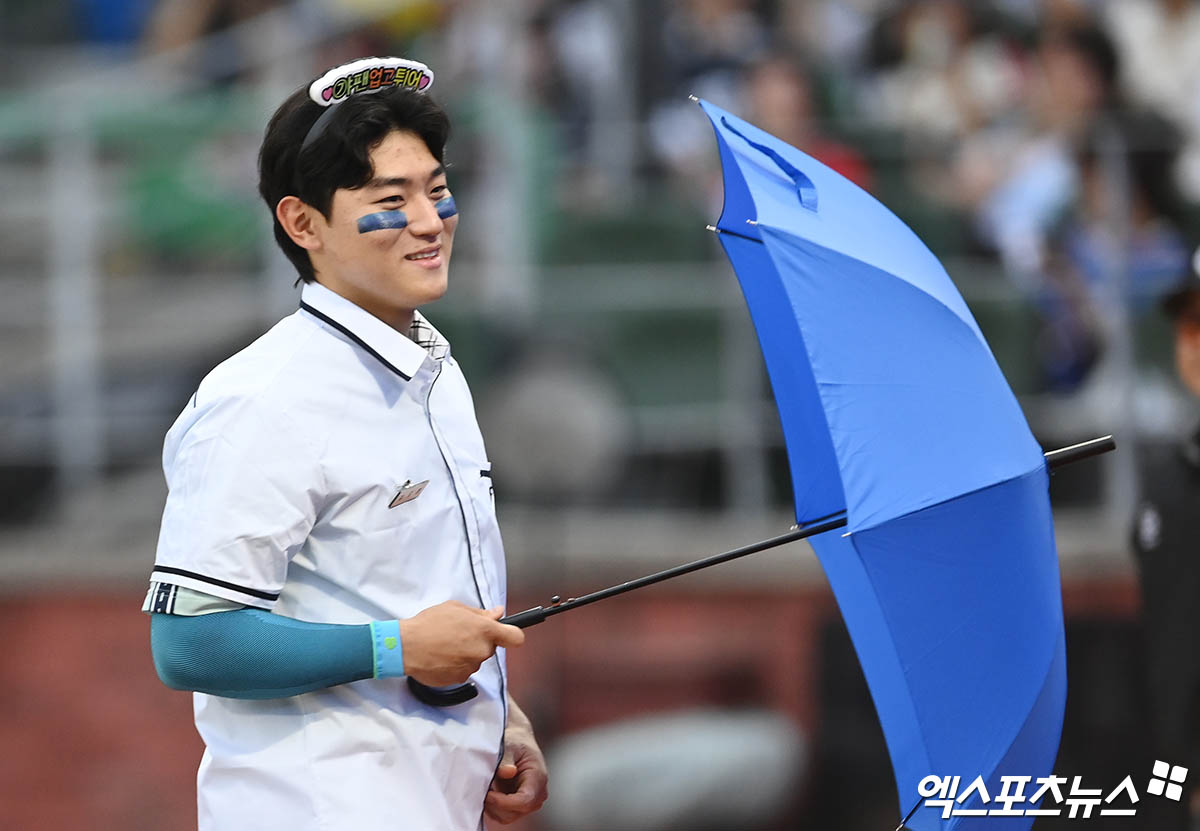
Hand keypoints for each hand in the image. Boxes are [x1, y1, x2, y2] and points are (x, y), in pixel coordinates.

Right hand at [399, 602, 523, 686]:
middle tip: (460, 634)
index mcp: (484, 630)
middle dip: (480, 642)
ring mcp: (471, 667)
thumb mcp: (456, 608)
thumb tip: (497, 613)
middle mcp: (481, 650)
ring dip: (466, 653)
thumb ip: (481, 613)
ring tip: (446, 644)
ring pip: (476, 659)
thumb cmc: (428, 624)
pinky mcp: (459, 679)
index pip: (516, 637)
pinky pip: (464, 670)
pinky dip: (455, 665)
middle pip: (491, 648)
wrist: (405, 647)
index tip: (507, 633)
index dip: (512, 634)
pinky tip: (442, 656)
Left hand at [485, 716, 547, 823]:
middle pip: (515, 812)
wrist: (518, 741)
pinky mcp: (518, 805)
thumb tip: (508, 772)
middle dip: (495, 804)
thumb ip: (507, 759)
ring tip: (485, 788)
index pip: (525, 800)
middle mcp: (537, 793)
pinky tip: (488, 792)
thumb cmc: (515, 741)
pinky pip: (502, 814)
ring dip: (492, 806)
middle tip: (482, 789)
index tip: (489, 794)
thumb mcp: (510, 745)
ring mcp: (528, 802)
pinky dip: (492, 807)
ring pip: (507, 816)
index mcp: (538, 777)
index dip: (505, 802)